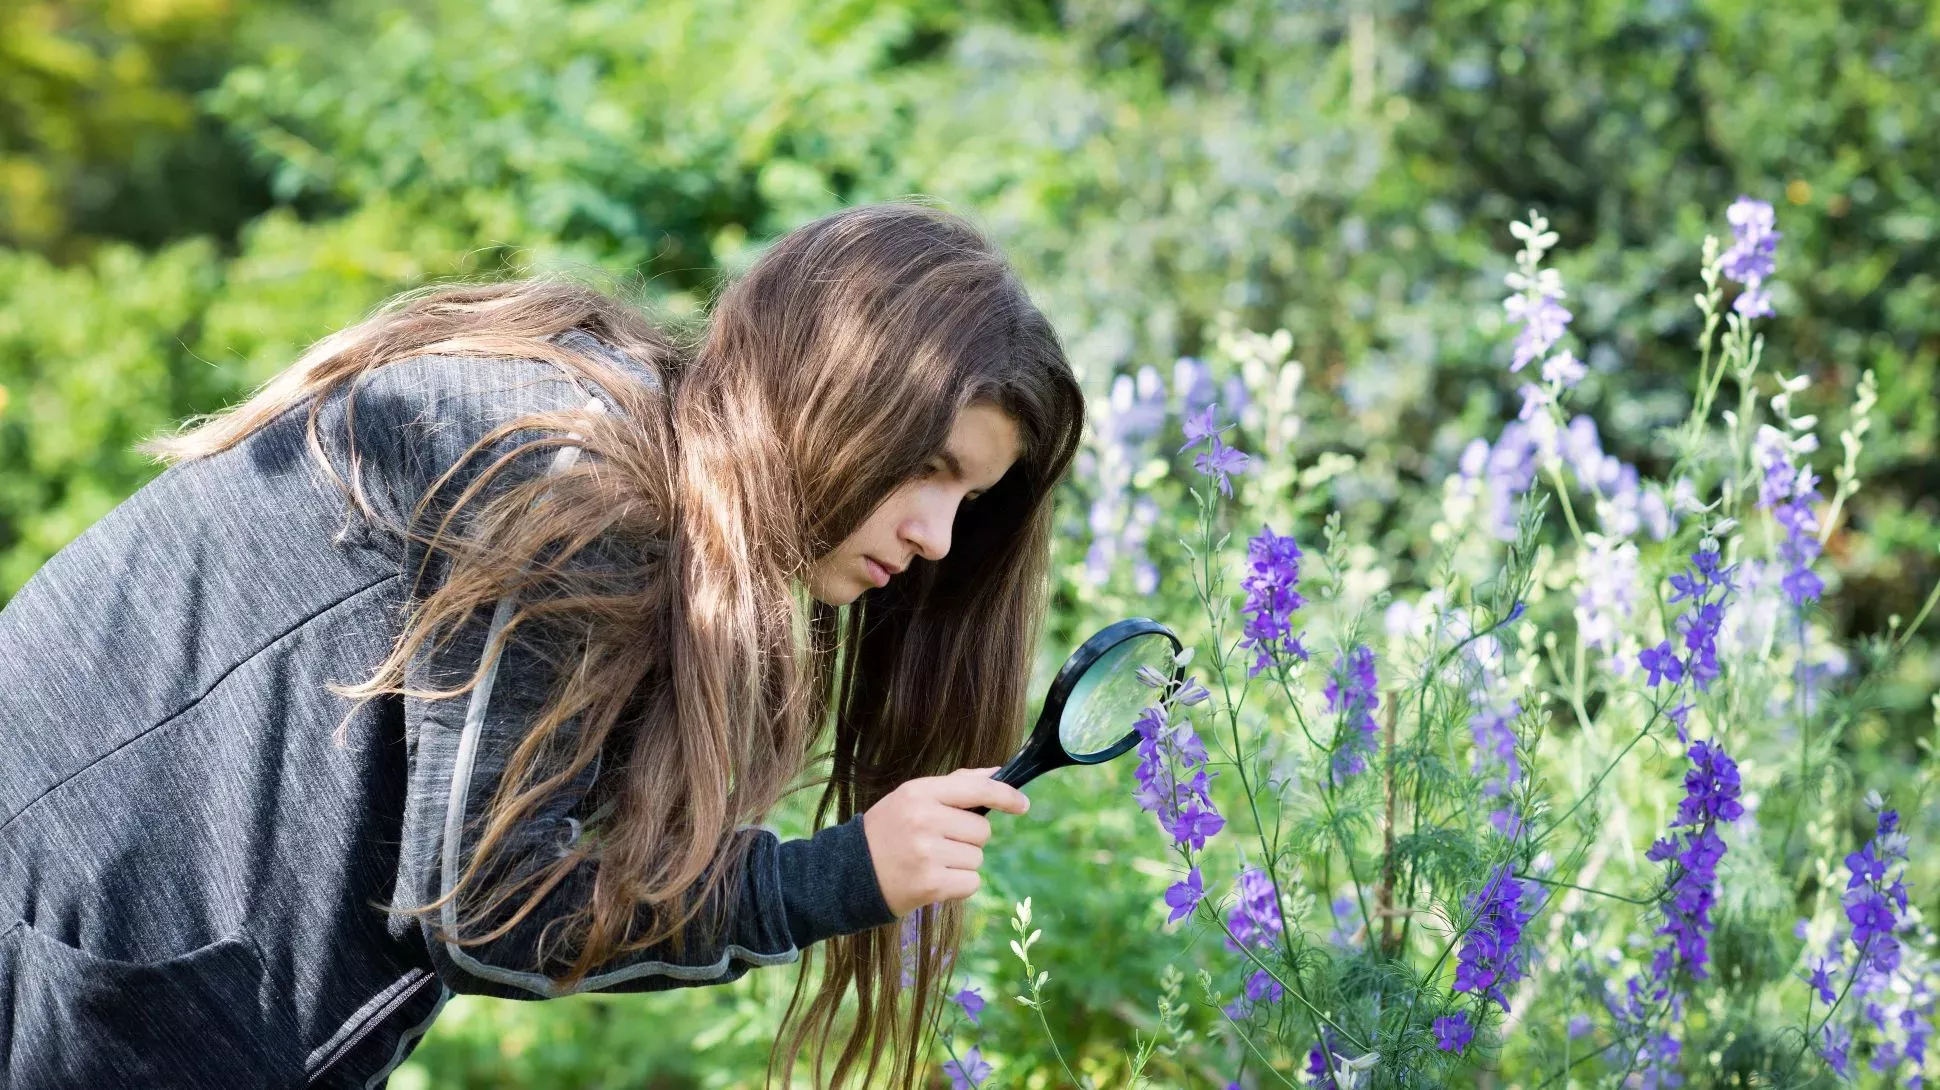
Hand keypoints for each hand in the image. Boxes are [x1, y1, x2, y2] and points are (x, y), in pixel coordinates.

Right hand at [860, 766, 1029, 916]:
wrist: (849, 873)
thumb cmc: (889, 831)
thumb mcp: (913, 798)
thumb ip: (956, 784)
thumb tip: (998, 772)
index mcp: (919, 792)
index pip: (976, 789)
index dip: (1006, 795)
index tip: (1022, 804)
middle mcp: (923, 819)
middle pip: (982, 830)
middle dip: (967, 839)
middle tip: (937, 843)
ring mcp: (926, 853)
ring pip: (977, 858)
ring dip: (961, 863)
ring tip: (930, 862)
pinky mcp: (930, 884)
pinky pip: (972, 883)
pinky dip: (958, 885)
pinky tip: (933, 880)